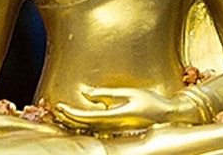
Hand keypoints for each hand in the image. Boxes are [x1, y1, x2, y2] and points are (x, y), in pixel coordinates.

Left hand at [53, 87, 199, 132]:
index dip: (70, 113)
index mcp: (115, 117)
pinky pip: (96, 126)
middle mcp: (113, 127)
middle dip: (68, 118)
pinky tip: (77, 117)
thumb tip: (86, 94)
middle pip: (84, 126)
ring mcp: (115, 129)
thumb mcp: (128, 92)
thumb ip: (107, 94)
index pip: (86, 118)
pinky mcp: (117, 128)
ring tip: (61, 112)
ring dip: (74, 121)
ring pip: (88, 128)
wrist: (168, 115)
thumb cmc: (150, 101)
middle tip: (55, 109)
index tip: (59, 105)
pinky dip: (84, 122)